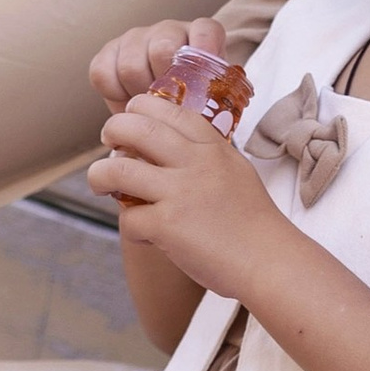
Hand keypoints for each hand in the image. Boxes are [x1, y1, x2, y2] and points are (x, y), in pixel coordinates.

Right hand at [88, 14, 225, 111]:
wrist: (161, 103)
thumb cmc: (188, 103)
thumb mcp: (207, 101)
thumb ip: (208, 101)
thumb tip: (198, 115)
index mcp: (199, 37)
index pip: (205, 31)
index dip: (204, 49)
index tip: (202, 79)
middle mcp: (168, 30)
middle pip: (162, 50)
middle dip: (164, 86)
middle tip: (168, 108)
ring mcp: (137, 37)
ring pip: (130, 65)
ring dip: (138, 95)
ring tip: (149, 109)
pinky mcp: (109, 51)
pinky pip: (103, 72)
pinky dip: (114, 94)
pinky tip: (128, 100)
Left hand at [88, 91, 281, 301]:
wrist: (270, 262)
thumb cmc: (254, 223)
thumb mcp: (235, 171)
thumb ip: (206, 156)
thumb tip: (171, 148)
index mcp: (212, 147)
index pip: (168, 109)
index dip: (142, 107)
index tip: (132, 116)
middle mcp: (194, 163)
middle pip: (137, 127)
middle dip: (113, 129)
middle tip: (109, 140)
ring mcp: (179, 193)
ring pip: (117, 169)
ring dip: (99, 175)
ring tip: (100, 182)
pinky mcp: (168, 226)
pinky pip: (129, 219)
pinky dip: (130, 228)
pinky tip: (144, 235)